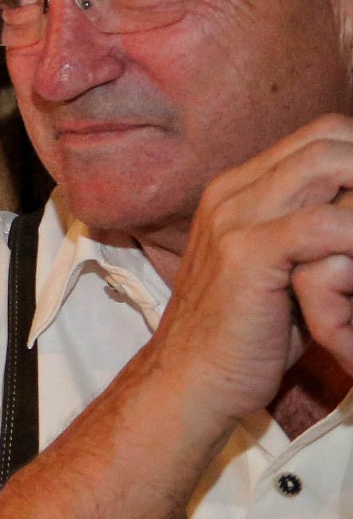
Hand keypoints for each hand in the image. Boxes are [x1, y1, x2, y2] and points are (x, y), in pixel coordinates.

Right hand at [141, 116, 352, 429]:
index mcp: (238, 189)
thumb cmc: (247, 336)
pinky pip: (325, 223)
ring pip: (328, 164)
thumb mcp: (282, 270)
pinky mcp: (247, 255)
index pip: (321, 136)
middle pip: (328, 140)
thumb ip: (314, 232)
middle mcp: (233, 192)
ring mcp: (235, 219)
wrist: (190, 382)